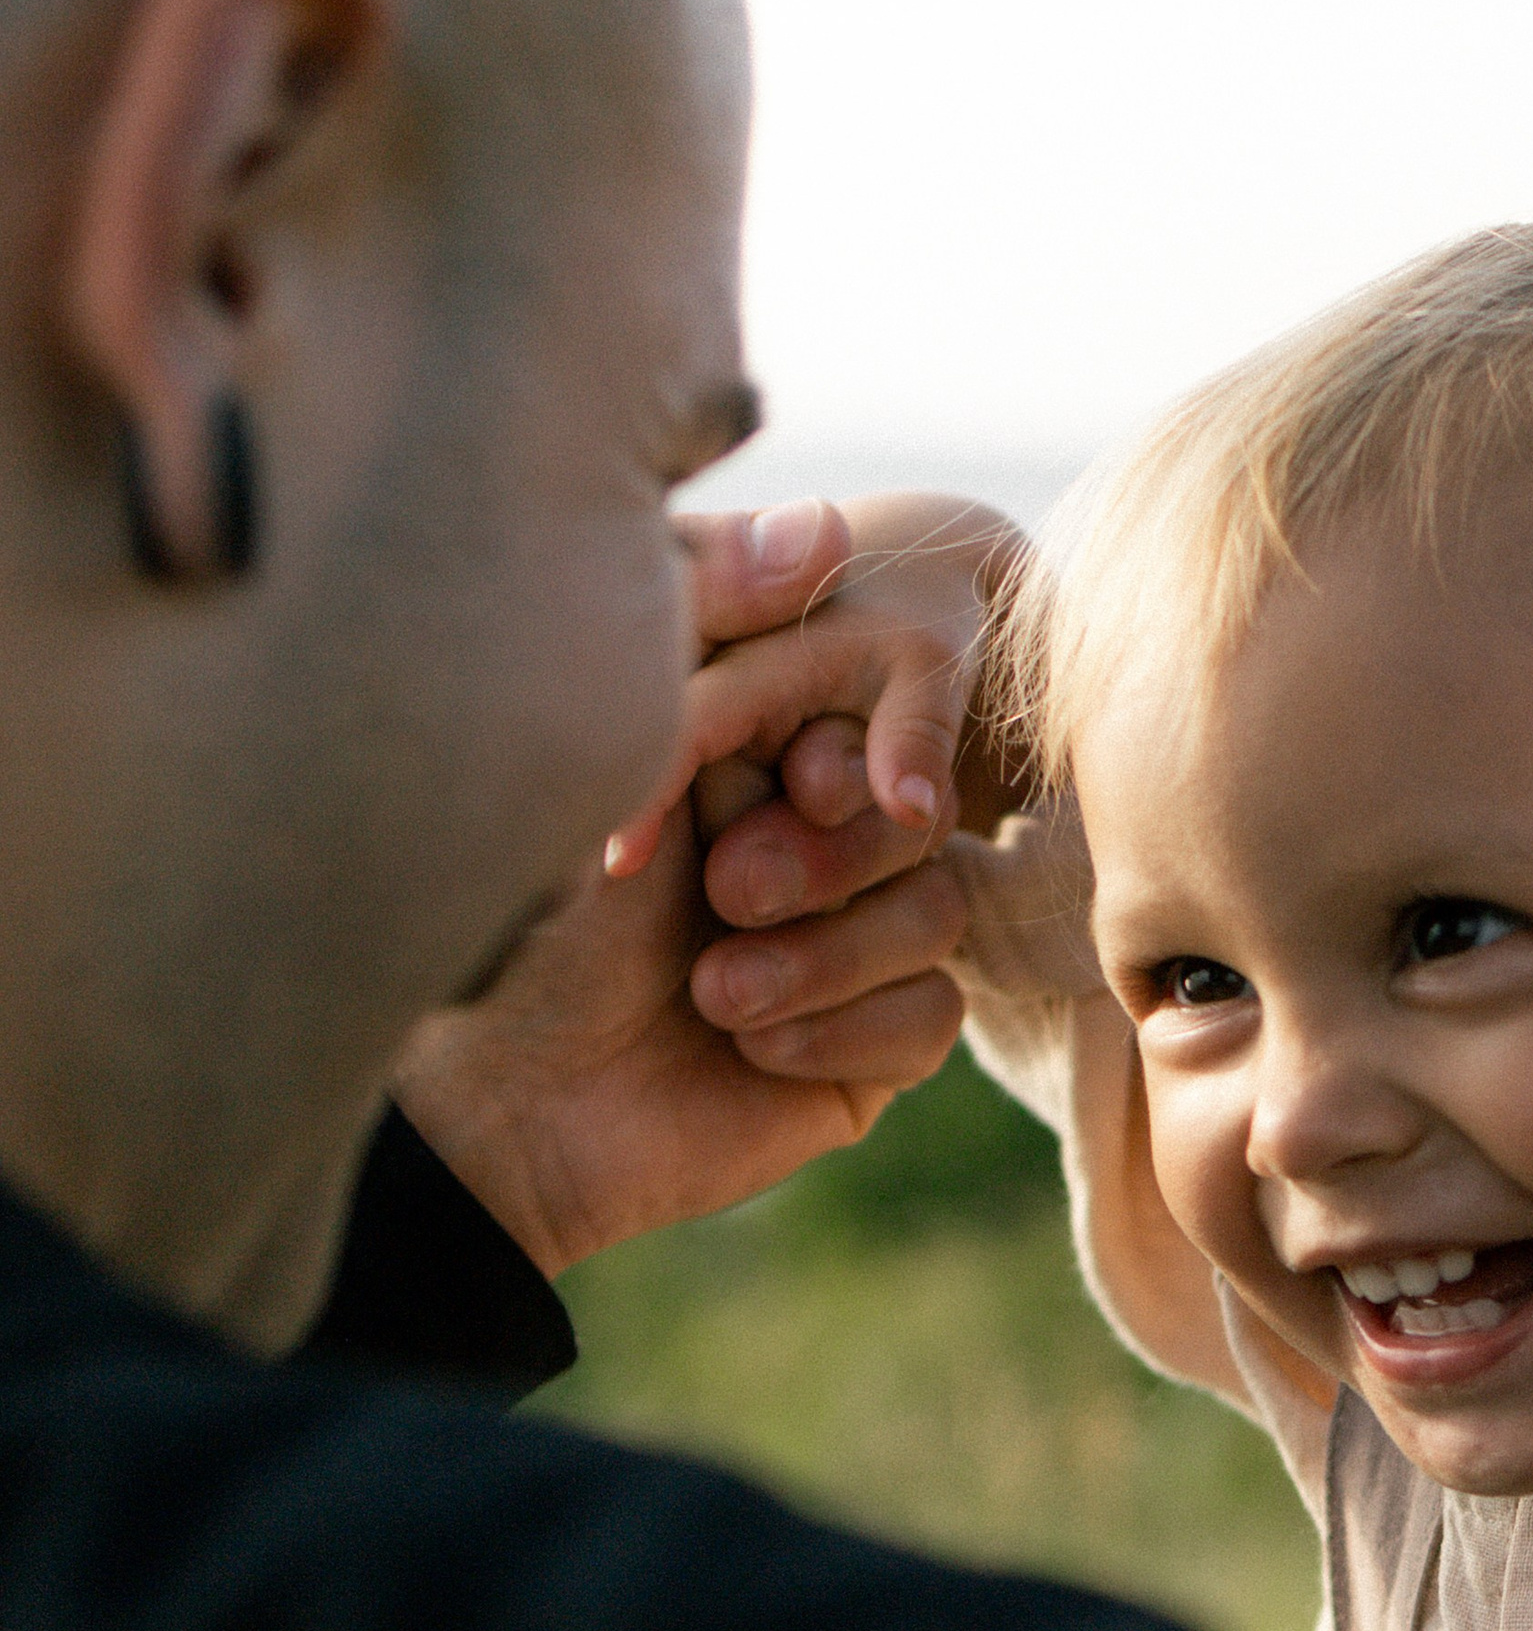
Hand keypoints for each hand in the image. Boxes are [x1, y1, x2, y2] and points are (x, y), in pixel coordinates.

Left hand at [390, 491, 1020, 1271]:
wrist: (496, 1105)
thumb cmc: (519, 919)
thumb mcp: (599, 742)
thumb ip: (691, 620)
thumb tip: (825, 526)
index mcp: (745, 754)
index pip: (866, 713)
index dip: (842, 748)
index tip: (782, 779)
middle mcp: (802, 840)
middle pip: (917, 812)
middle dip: (828, 856)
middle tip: (727, 890)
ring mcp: (842, 946)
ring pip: (939, 911)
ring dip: (827, 951)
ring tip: (710, 988)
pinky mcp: (865, 1052)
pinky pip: (932, 1018)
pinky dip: (847, 1028)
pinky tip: (747, 1045)